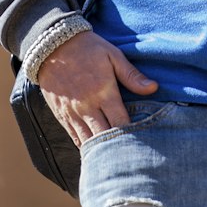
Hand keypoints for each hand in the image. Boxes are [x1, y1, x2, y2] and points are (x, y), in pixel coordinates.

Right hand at [37, 29, 158, 145]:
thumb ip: (132, 75)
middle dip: (118, 147)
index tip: (143, 141)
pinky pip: (75, 138)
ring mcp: (73, 113)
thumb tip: (153, 88)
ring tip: (115, 160)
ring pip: (89, 142)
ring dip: (101, 151)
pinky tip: (95, 153)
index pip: (121, 122)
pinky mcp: (62, 116)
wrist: (53, 46)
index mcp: (104, 92)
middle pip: (105, 137)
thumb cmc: (87, 49)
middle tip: (131, 156)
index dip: (132, 135)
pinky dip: (85, 147)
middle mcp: (88, 107)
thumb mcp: (112, 55)